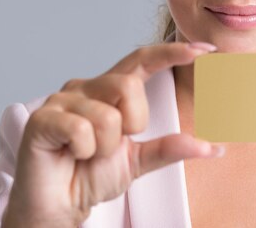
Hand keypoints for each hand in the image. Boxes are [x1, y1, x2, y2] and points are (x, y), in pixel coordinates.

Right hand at [1, 41, 224, 227]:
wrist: (58, 205)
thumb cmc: (91, 175)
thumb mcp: (138, 160)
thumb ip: (170, 148)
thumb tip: (212, 148)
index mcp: (109, 90)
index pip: (142, 60)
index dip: (172, 52)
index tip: (205, 50)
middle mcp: (86, 87)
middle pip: (129, 85)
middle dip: (132, 122)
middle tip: (114, 144)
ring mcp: (62, 100)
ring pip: (107, 115)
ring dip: (105, 147)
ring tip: (88, 154)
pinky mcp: (42, 119)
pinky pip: (81, 129)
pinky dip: (84, 150)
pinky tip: (71, 154)